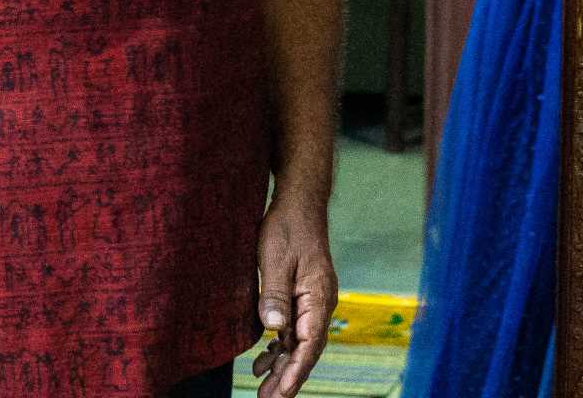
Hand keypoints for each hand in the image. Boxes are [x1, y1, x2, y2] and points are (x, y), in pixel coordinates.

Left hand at [251, 183, 338, 397]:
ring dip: (282, 364)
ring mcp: (311, 300)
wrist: (298, 203)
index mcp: (319, 297)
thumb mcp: (275, 259)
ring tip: (263, 386)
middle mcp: (319, 303)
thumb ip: (275, 294)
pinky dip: (279, 345)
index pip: (309, 345)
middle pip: (306, 350)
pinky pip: (292, 328)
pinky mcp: (301, 295)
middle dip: (288, 377)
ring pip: (298, 342)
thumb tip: (273, 329)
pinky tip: (264, 357)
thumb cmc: (287, 227)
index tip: (281, 394)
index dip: (295, 373)